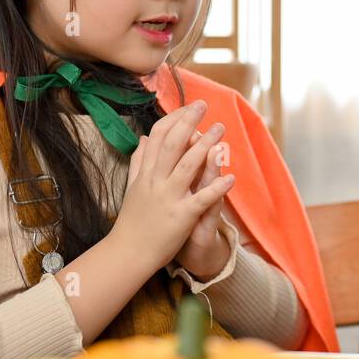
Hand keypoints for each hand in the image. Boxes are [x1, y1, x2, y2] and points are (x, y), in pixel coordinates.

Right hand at [113, 101, 234, 270]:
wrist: (128, 253)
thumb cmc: (132, 222)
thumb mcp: (132, 187)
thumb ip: (139, 161)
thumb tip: (143, 138)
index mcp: (146, 173)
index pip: (158, 136)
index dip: (174, 119)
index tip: (188, 107)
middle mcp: (156, 181)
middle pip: (172, 144)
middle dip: (188, 122)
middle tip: (204, 104)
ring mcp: (168, 197)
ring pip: (188, 165)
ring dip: (206, 145)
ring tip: (220, 129)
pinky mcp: (181, 216)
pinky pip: (201, 199)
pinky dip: (216, 187)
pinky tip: (231, 178)